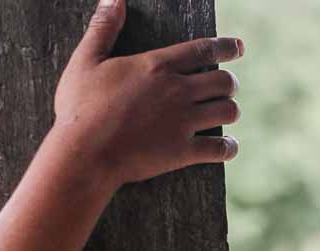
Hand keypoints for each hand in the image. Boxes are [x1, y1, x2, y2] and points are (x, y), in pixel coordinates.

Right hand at [53, 0, 243, 187]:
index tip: (238, 47)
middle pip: (224, 81)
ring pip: (228, 111)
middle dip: (229, 83)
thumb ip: (104, 28)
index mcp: (157, 66)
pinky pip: (221, 148)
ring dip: (230, 111)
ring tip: (225, 112)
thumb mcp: (86, 61)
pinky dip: (229, 147)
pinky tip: (227, 146)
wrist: (84, 153)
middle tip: (226, 87)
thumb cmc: (80, 107)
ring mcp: (183, 121)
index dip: (226, 47)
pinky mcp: (183, 151)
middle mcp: (177, 90)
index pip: (203, 49)